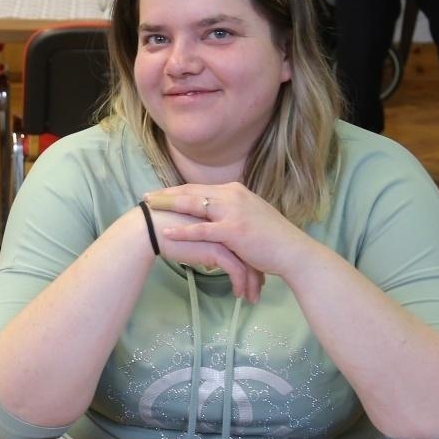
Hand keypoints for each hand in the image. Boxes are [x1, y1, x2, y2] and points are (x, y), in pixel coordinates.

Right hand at [141, 199, 263, 301]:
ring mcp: (225, 236)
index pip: (244, 237)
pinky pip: (237, 271)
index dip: (250, 255)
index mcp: (223, 215)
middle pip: (251, 250)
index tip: (255, 271)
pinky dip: (240, 284)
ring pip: (248, 262)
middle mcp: (228, 223)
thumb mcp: (192, 230)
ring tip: (252, 298)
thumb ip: (206, 235)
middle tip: (259, 287)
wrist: (150, 230)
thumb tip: (211, 250)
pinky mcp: (218, 249)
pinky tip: (238, 294)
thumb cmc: (165, 227)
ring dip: (252, 282)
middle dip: (257, 271)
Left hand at [146, 183, 315, 286]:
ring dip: (169, 206)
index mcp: (235, 191)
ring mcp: (234, 211)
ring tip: (149, 208)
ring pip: (194, 205)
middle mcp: (233, 195)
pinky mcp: (234, 230)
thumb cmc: (271, 238)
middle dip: (167, 194)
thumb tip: (213, 214)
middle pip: (192, 192)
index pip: (199, 188)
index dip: (177, 190)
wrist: (292, 251)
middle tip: (146, 197)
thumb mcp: (250, 216)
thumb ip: (231, 212)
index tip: (158, 192)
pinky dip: (183, 230)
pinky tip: (167, 231)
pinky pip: (203, 229)